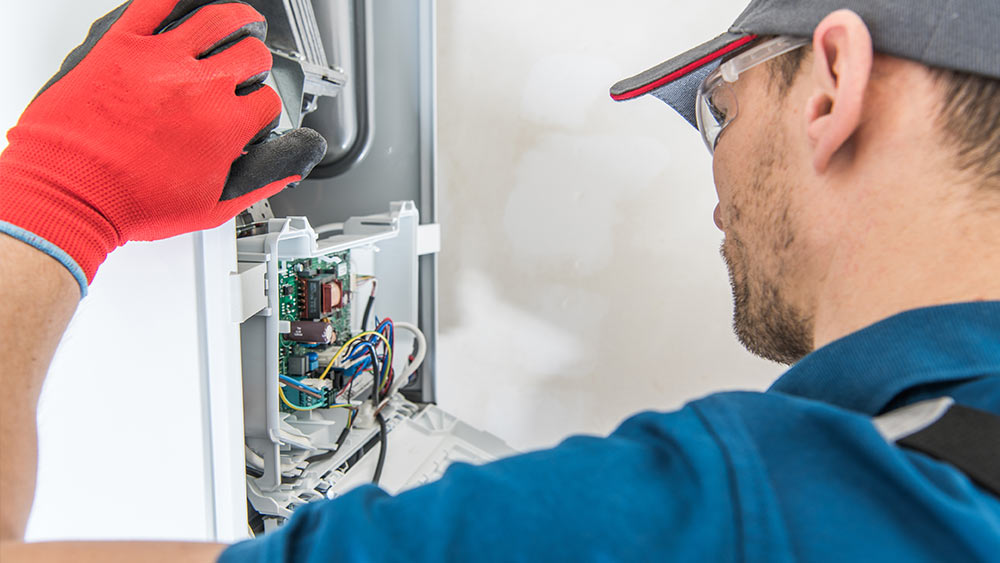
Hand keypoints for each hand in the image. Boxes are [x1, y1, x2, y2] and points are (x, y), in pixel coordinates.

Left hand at [0, 0, 326, 294]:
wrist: (70, 190)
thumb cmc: (131, 202)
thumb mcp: (211, 207)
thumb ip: (259, 183)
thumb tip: (288, 168)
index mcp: (225, 126)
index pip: (267, 101)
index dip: (265, 107)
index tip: (253, 111)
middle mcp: (200, 87)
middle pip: (252, 54)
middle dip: (257, 62)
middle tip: (249, 67)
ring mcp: (162, 60)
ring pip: (217, 19)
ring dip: (238, 20)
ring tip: (241, 23)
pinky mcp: (124, 45)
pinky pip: (156, 4)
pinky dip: (177, 0)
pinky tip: (187, 5)